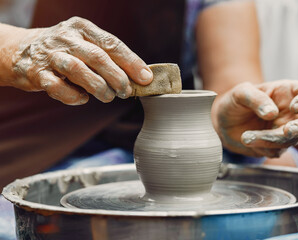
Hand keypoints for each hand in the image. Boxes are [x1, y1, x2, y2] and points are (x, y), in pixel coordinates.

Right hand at [5, 17, 152, 104]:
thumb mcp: (85, 44)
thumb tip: (139, 77)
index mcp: (82, 28)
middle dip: (117, 77)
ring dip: (98, 87)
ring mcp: (49, 55)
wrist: (19, 50)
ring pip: (78, 70)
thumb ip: (108, 57)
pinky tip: (82, 98)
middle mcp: (66, 38)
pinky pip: (57, 87)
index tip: (146, 78)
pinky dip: (73, 96)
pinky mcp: (36, 73)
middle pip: (97, 57)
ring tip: (108, 97)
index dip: (131, 62)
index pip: (112, 44)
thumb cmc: (64, 51)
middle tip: (126, 92)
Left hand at [213, 79, 297, 156]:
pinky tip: (248, 140)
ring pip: (293, 138)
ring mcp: (287, 129)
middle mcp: (293, 111)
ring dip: (270, 139)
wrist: (224, 123)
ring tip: (246, 136)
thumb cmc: (235, 102)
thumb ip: (255, 99)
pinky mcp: (278, 145)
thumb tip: (272, 113)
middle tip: (287, 130)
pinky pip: (279, 150)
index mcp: (288, 91)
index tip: (295, 106)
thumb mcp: (240, 93)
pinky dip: (263, 148)